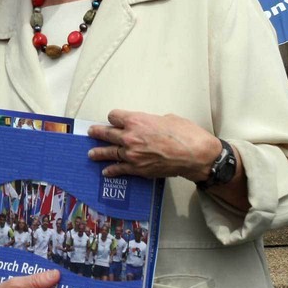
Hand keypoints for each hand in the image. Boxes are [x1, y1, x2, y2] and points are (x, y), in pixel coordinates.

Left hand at [87, 109, 219, 180]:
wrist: (196, 155)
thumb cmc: (185, 133)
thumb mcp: (166, 118)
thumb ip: (150, 121)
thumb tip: (147, 125)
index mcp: (136, 120)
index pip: (114, 116)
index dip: (115, 117)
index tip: (114, 119)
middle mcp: (130, 136)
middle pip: (107, 133)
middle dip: (98, 132)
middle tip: (91, 132)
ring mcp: (132, 154)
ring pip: (109, 152)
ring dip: (99, 152)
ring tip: (91, 153)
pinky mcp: (138, 169)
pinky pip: (119, 169)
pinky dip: (112, 170)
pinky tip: (106, 171)